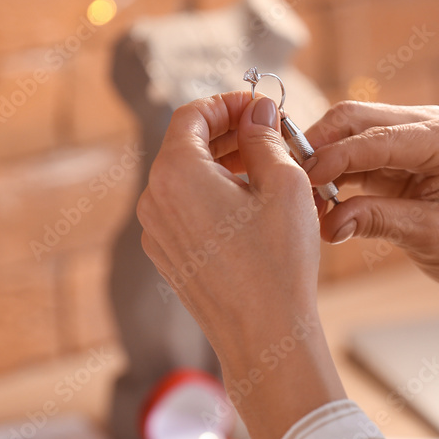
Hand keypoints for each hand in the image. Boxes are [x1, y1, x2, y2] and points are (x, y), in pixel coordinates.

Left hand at [137, 92, 344, 438]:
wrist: (264, 336)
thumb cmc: (278, 261)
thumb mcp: (284, 183)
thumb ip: (265, 136)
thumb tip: (257, 111)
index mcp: (174, 173)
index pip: (192, 114)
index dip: (229, 103)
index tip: (261, 107)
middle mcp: (154, 200)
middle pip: (186, 145)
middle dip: (230, 134)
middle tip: (272, 133)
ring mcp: (156, 232)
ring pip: (187, 179)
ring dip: (224, 165)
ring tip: (269, 168)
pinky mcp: (168, 257)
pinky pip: (187, 210)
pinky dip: (215, 196)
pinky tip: (253, 205)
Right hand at [303, 101, 438, 343]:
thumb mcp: (433, 237)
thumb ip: (379, 222)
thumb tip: (327, 224)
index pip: (379, 138)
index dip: (335, 157)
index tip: (300, 180)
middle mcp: (433, 123)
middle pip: (357, 119)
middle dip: (319, 147)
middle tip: (287, 181)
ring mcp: (415, 134)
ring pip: (351, 131)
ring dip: (322, 158)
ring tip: (298, 193)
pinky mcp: (401, 152)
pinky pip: (357, 152)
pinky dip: (334, 171)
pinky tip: (316, 197)